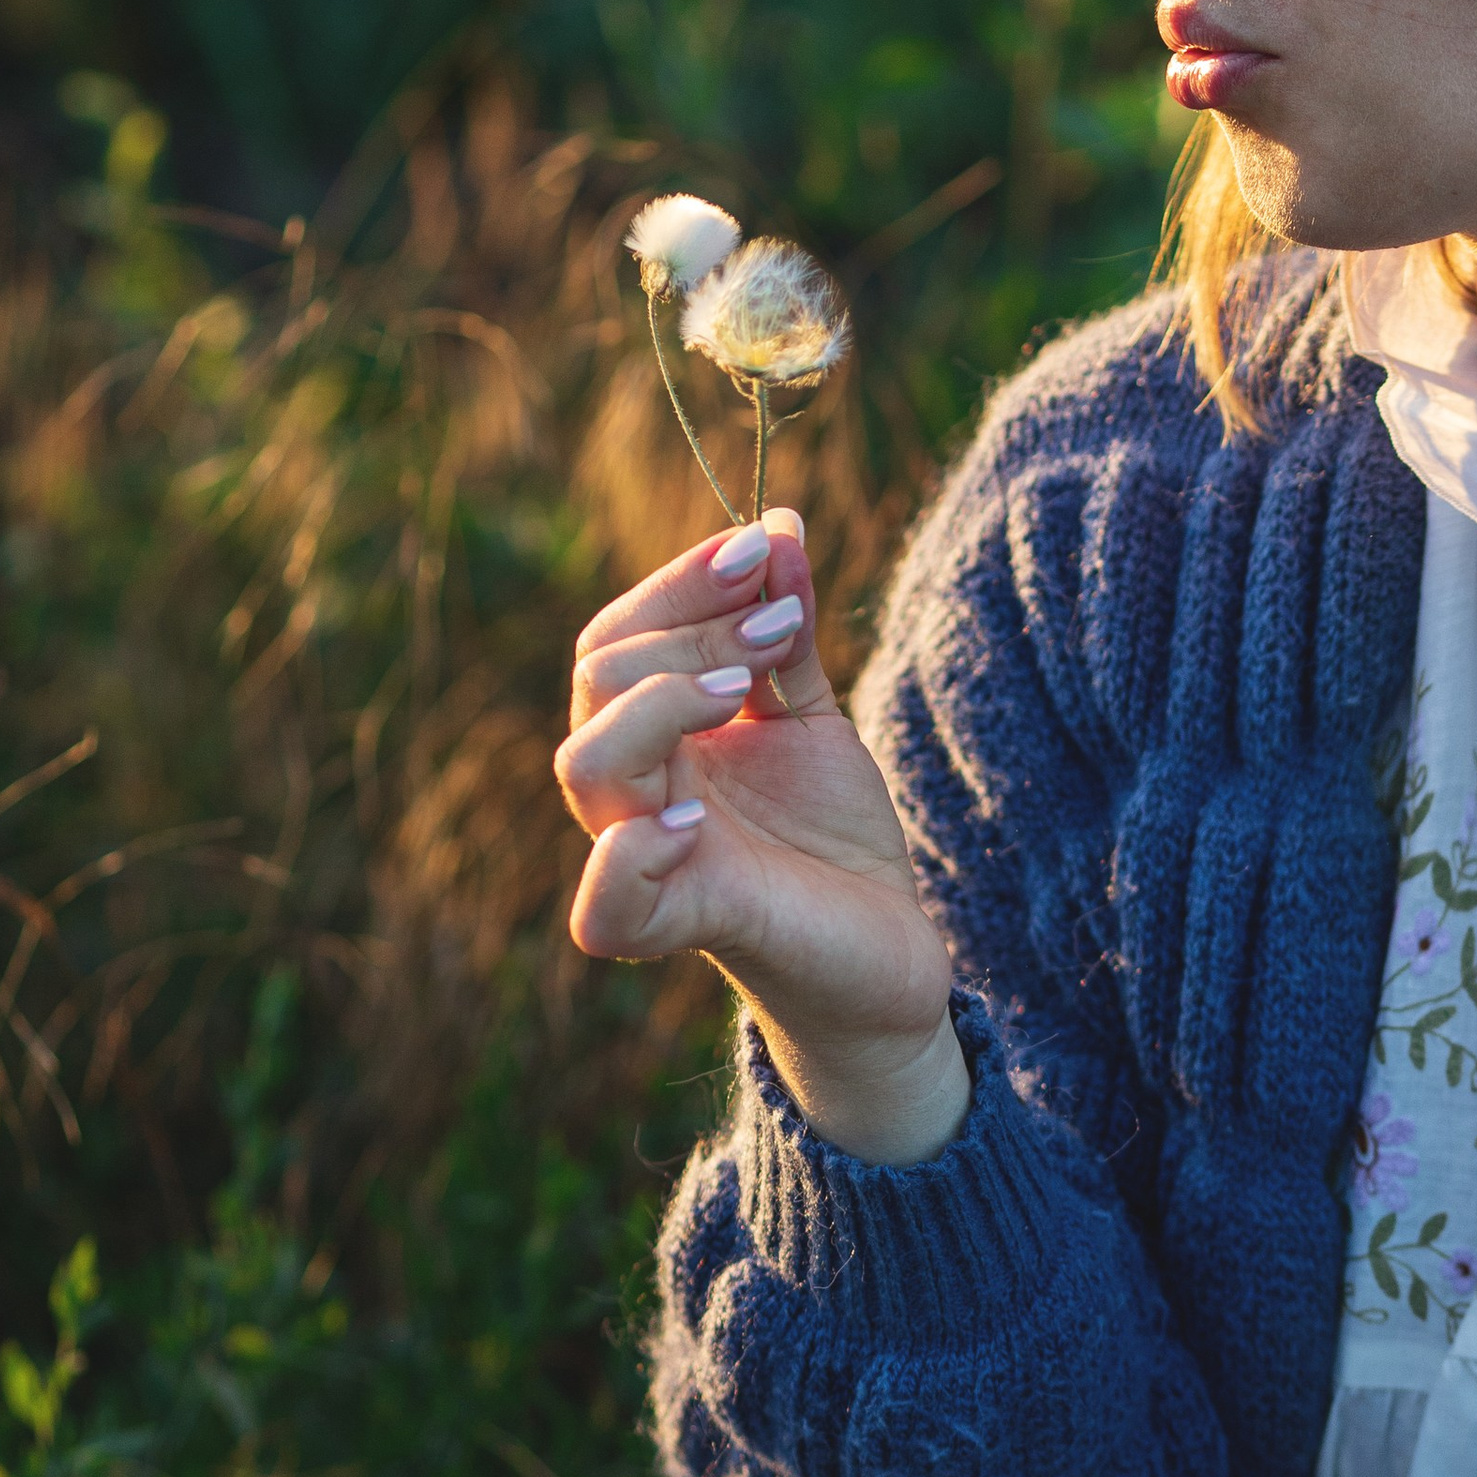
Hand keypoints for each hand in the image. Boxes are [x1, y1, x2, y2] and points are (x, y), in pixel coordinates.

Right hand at [554, 508, 969, 1160]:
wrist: (890, 951)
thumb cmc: (833, 838)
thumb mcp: (813, 716)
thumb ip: (787, 630)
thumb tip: (776, 525)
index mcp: (654, 736)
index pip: (619, 637)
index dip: (681, 582)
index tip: (763, 549)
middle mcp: (637, 792)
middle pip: (598, 680)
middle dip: (689, 629)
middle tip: (781, 626)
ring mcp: (655, 860)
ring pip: (587, 766)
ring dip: (661, 704)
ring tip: (748, 689)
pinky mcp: (691, 925)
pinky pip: (609, 907)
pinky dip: (632, 857)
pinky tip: (693, 820)